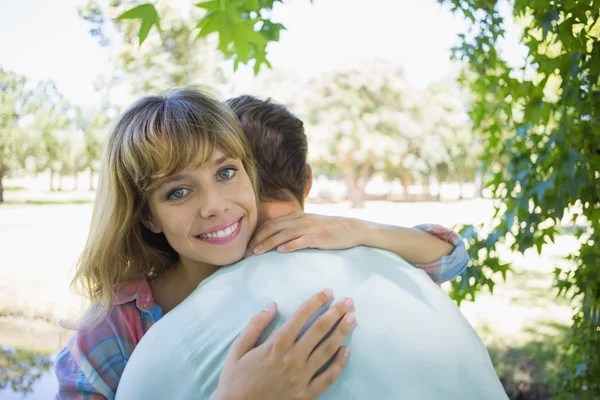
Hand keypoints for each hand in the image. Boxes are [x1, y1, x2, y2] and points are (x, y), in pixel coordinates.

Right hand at [212, 289, 355, 399]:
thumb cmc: (235, 380)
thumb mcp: (238, 349)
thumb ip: (255, 325)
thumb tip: (272, 305)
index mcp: (276, 344)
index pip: (302, 316)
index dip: (317, 302)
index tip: (328, 292)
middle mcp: (292, 358)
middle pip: (319, 329)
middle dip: (335, 313)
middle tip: (348, 301)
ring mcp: (301, 377)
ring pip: (327, 350)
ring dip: (341, 332)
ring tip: (352, 319)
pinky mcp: (306, 394)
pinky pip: (328, 377)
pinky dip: (339, 363)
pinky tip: (347, 351)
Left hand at [246, 211, 364, 255]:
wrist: (351, 229)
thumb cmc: (328, 230)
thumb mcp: (308, 225)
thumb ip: (292, 229)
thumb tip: (275, 239)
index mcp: (295, 216)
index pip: (270, 224)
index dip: (256, 235)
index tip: (246, 247)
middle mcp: (300, 220)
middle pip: (273, 228)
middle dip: (258, 240)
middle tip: (246, 252)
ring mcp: (309, 228)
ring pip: (284, 234)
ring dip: (269, 243)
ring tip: (257, 252)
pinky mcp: (319, 237)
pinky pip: (302, 240)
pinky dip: (291, 245)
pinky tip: (281, 251)